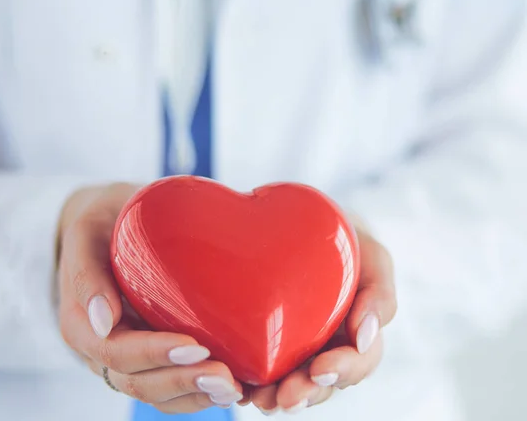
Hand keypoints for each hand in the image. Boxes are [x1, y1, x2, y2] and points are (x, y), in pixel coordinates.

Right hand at [56, 183, 243, 413]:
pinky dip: (198, 392)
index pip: (115, 352)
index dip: (155, 354)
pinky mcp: (151, 355)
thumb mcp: (86, 233)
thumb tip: (104, 321)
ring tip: (233, 389)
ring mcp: (127, 357)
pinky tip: (230, 388)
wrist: (113, 224)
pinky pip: (170, 387)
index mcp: (81, 324)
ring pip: (156, 393)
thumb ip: (86, 271)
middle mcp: (101, 350)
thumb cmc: (103, 223)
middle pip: (138, 381)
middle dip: (182, 381)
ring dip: (195, 395)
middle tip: (225, 377)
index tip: (196, 345)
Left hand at [249, 222, 396, 414]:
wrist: (304, 219)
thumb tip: (363, 336)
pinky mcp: (267, 339)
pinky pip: (262, 367)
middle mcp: (329, 343)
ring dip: (278, 396)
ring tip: (260, 400)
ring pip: (293, 381)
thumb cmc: (343, 238)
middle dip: (306, 393)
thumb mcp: (372, 255)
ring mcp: (298, 344)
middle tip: (285, 398)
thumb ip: (379, 292)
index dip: (343, 371)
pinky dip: (253, 382)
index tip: (320, 368)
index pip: (359, 361)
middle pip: (323, 381)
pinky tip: (240, 388)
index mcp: (358, 331)